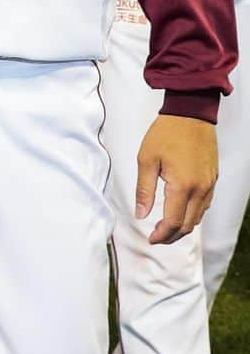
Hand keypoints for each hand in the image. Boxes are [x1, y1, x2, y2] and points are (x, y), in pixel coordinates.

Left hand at [135, 114, 217, 243]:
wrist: (190, 115)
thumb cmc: (165, 134)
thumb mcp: (146, 159)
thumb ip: (144, 189)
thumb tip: (140, 214)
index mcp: (182, 186)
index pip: (173, 222)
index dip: (161, 235)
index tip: (150, 238)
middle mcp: (200, 190)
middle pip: (188, 225)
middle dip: (171, 236)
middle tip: (156, 237)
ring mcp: (209, 185)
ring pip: (198, 217)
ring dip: (183, 226)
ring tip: (166, 227)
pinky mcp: (213, 180)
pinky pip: (204, 205)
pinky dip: (192, 214)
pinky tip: (180, 211)